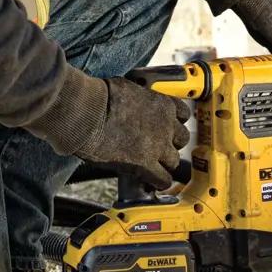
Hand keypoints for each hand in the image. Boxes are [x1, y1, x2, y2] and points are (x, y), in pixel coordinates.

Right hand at [74, 76, 192, 190]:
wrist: (88, 113)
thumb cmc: (101, 98)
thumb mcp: (128, 89)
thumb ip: (138, 99)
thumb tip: (132, 102)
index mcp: (162, 104)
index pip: (183, 115)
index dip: (174, 123)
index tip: (167, 126)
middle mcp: (165, 125)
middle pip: (181, 139)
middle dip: (171, 143)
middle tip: (158, 146)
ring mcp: (158, 146)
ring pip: (173, 161)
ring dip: (164, 163)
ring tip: (153, 165)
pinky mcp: (145, 164)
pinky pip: (162, 179)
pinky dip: (159, 181)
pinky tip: (151, 181)